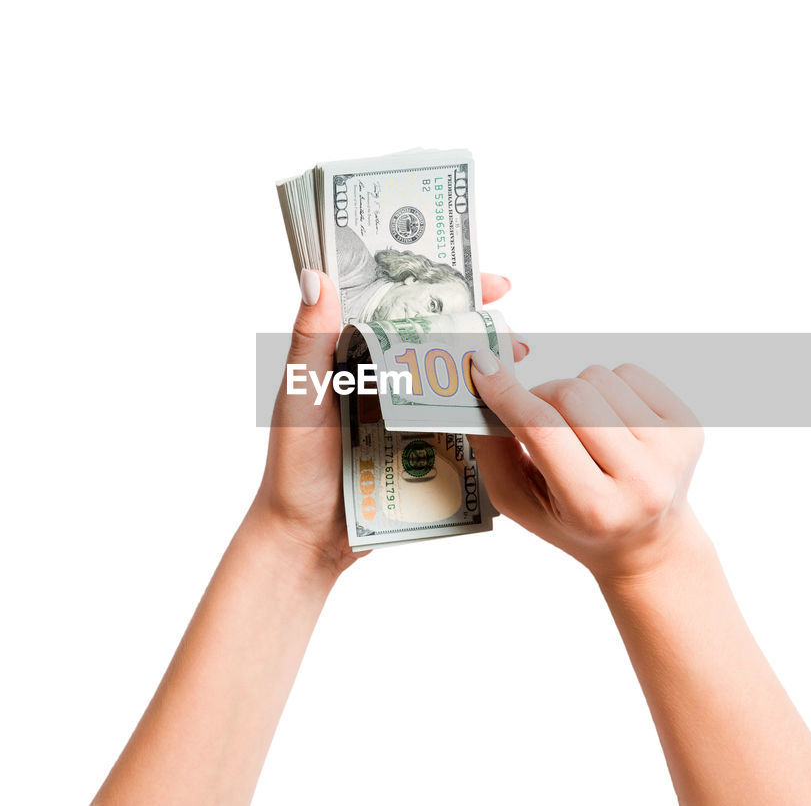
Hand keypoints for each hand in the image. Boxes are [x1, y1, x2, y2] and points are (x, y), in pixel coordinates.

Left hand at [246, 270, 522, 575]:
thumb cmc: (292, 464)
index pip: (403, 305)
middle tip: (514, 337)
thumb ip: (310, 336)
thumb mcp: (300, 394)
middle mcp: (382, 377)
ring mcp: (404, 414)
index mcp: (352, 353)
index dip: (444, 288)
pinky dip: (481, 418)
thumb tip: (315, 274)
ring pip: (451, 383)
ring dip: (486, 376)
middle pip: (438, 342)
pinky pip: (455, 427)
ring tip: (518, 371)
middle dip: (479, 333)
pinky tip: (507, 415)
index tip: (489, 284)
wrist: (305, 537)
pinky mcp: (419, 449)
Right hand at [468, 360, 703, 582]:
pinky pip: (631, 372)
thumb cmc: (574, 522)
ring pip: (600, 377)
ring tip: (581, 428)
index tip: (483, 368)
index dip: (507, 394)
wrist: (647, 544)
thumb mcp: (522, 503)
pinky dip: (608, 387)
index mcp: (595, 509)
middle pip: (572, 394)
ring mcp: (672, 451)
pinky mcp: (689, 427)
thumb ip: (492, 451)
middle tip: (538, 417)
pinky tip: (610, 421)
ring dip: (577, 391)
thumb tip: (481, 383)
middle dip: (542, 394)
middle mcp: (641, 481)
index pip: (544, 430)